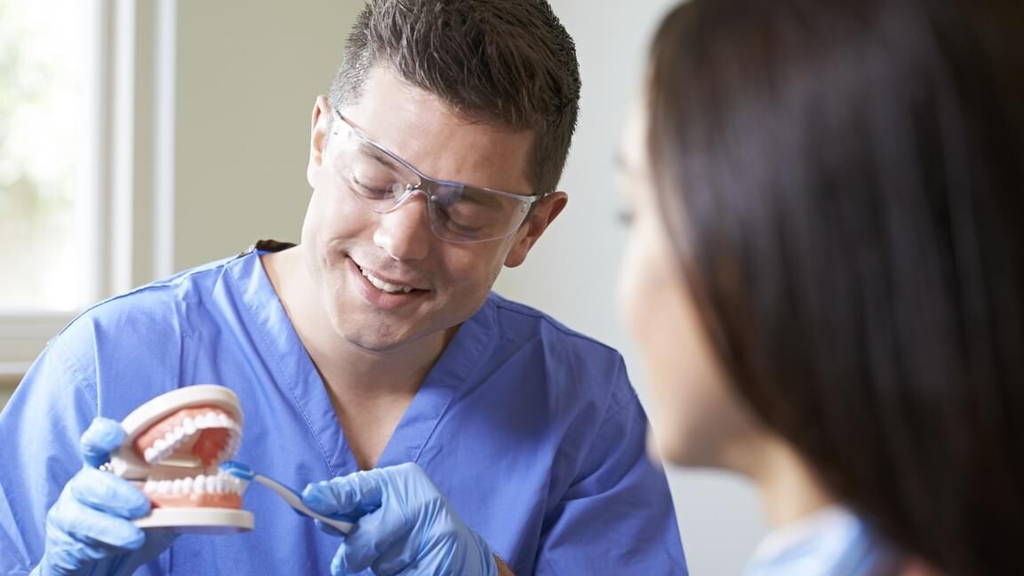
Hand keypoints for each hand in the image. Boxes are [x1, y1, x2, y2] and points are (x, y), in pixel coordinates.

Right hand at [32, 418, 175, 575]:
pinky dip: (105, 539)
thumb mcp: (164, 509)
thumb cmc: (134, 531)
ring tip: (137, 531)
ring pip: (81, 505)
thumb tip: (228, 472)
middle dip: (116, 491)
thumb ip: (186, 491)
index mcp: (109, 468)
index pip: (99, 442)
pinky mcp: (64, 534)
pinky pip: (79, 533)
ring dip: (112, 520)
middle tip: (143, 506)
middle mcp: (86, 483)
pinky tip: (125, 542)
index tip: (117, 434)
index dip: (104, 434)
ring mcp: (70, 508)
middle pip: (89, 477)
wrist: (104, 569)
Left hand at [301, 462, 498, 575]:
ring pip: (382, 566)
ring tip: (399, 556)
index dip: (334, 495)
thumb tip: (318, 511)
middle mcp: (420, 501)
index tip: (309, 498)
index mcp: (403, 481)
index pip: (361, 488)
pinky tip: (410, 567)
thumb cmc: (414, 524)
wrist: (462, 549)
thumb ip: (356, 507)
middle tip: (345, 564)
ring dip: (381, 569)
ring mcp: (434, 531)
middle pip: (366, 539)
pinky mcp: (441, 560)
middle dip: (352, 556)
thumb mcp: (389, 504)